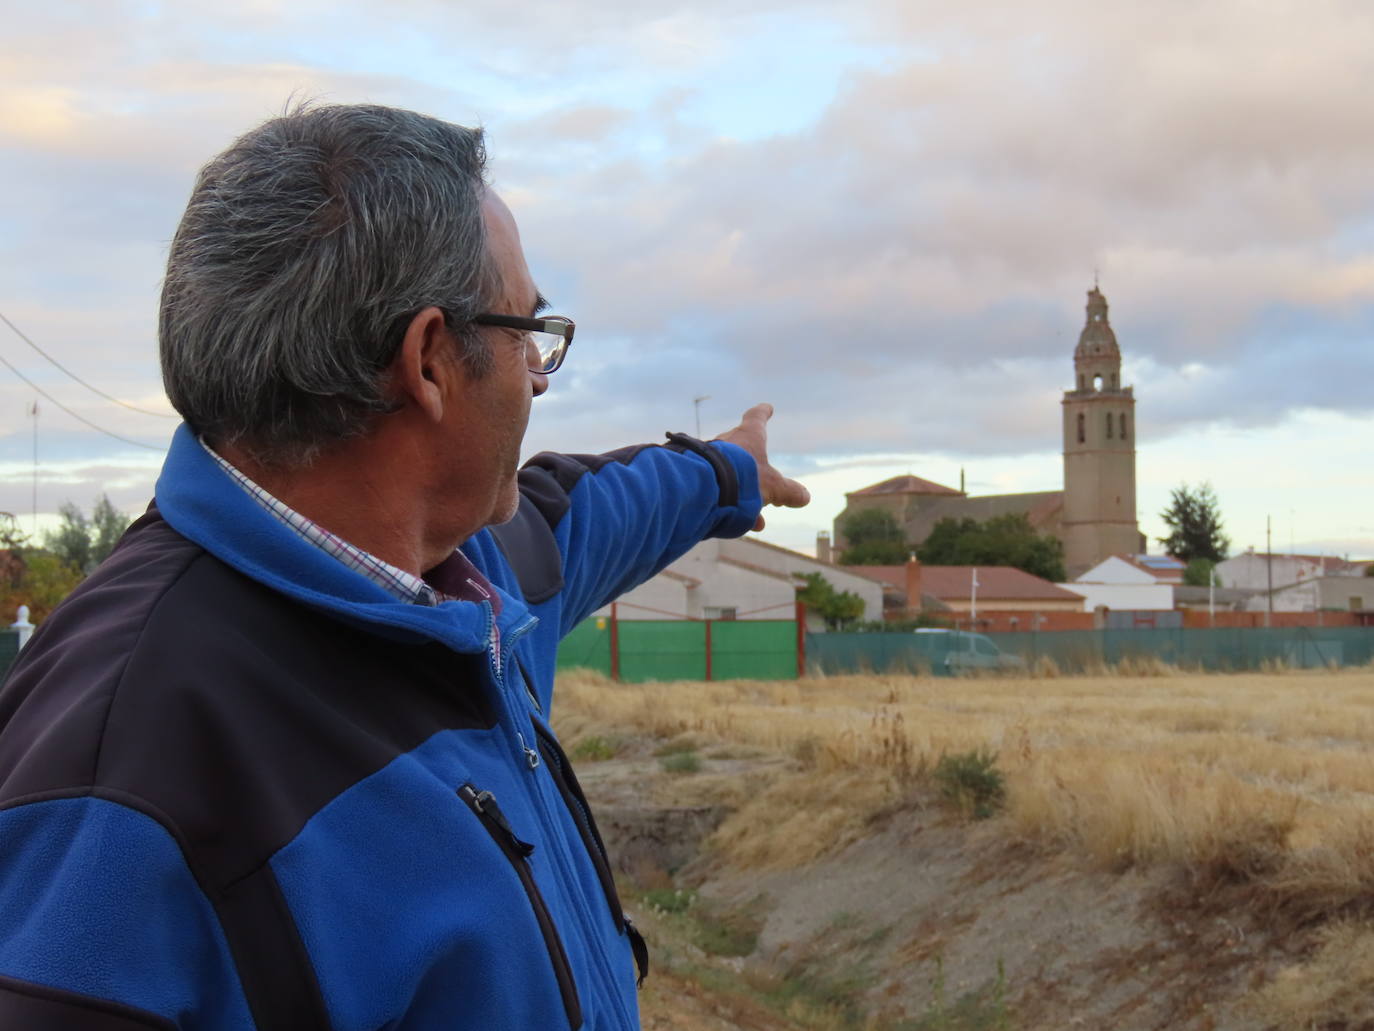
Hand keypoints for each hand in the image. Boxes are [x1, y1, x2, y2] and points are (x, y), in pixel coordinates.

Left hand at [714, 403, 809, 530]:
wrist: (703, 488)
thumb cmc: (743, 478)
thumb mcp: (773, 488)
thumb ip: (789, 492)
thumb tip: (804, 497)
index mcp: (747, 437)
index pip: (756, 419)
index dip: (762, 414)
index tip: (767, 408)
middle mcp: (726, 442)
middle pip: (741, 447)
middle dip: (753, 467)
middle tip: (766, 486)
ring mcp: (709, 458)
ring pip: (729, 472)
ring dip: (743, 491)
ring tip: (756, 517)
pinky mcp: (697, 475)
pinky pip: (716, 486)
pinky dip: (729, 502)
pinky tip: (737, 523)